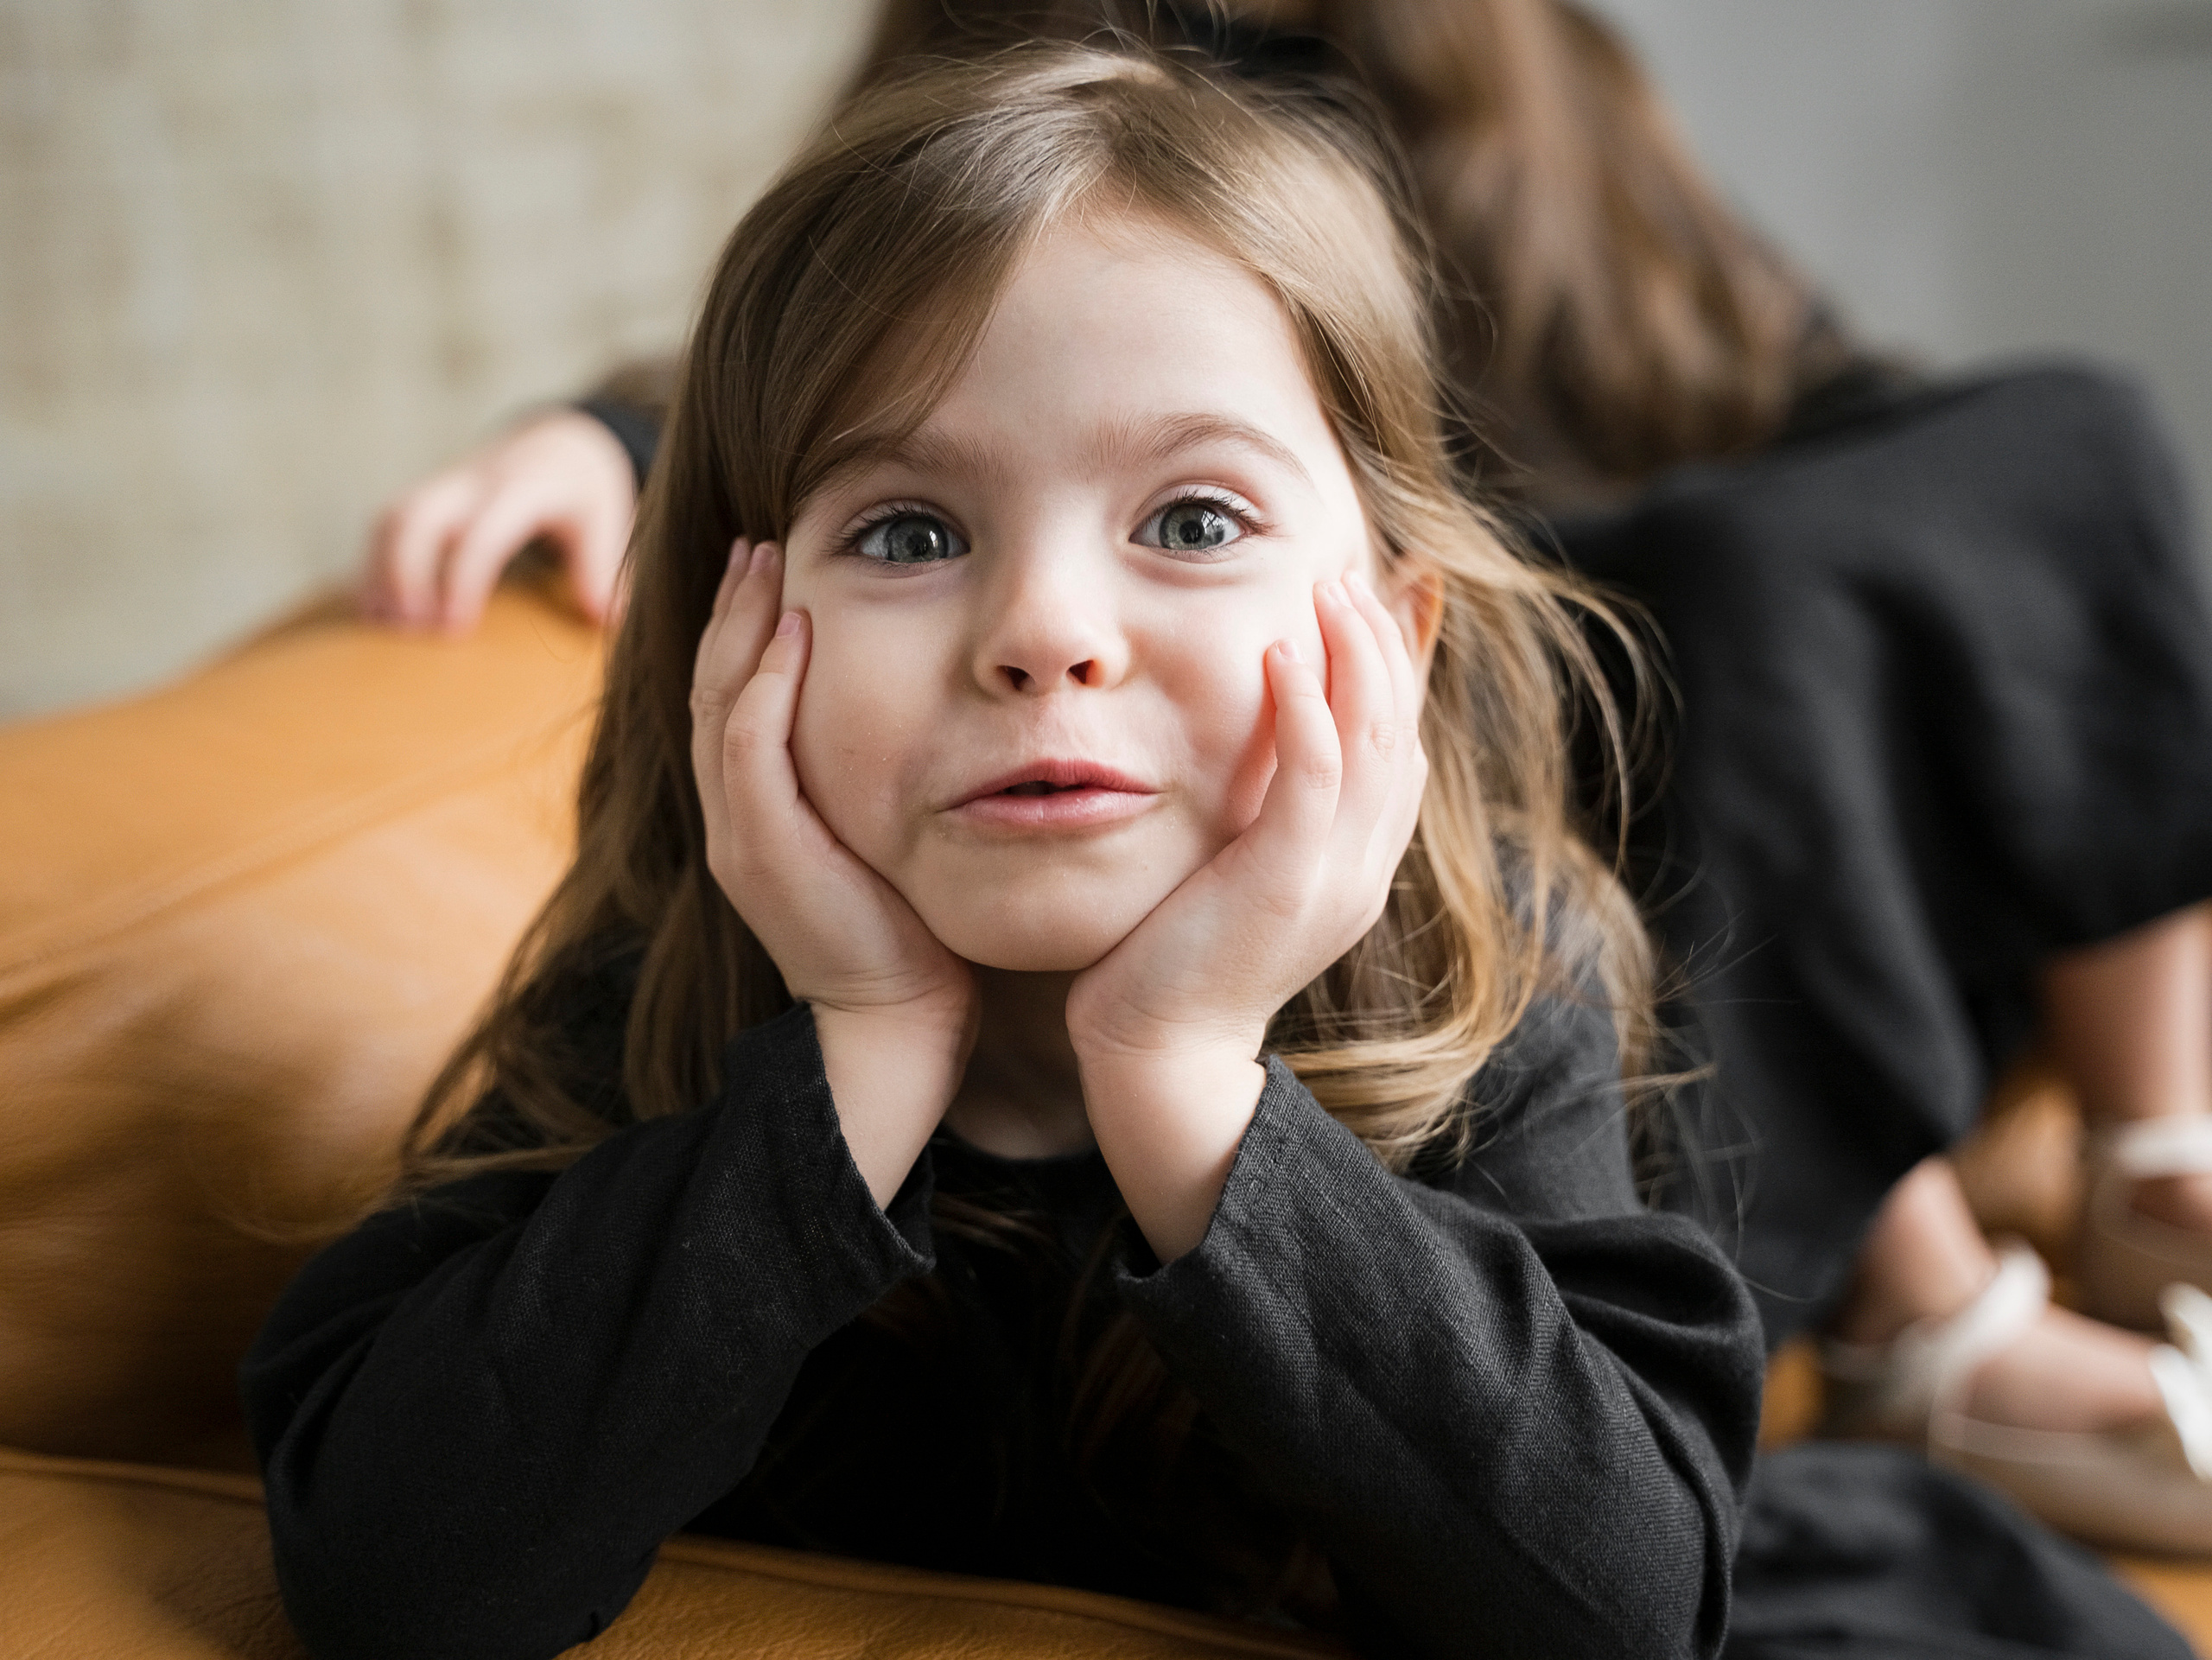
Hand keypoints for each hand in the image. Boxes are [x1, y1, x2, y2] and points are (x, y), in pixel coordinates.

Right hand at [360, 410, 634, 632]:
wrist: (560, 444)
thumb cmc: (584, 495)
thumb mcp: (607, 522)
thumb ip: (601, 568)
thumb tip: (605, 619)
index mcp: (523, 489)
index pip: (482, 531)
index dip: (462, 578)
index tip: (454, 628)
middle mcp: (474, 483)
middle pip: (418, 516)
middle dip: (404, 573)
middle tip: (412, 631)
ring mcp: (444, 487)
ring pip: (392, 519)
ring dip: (380, 572)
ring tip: (383, 627)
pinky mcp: (427, 499)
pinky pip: (386, 526)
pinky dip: (374, 566)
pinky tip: (378, 611)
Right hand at [690, 539, 975, 1201]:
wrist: (900, 1028)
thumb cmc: (917, 937)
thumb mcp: (893, 839)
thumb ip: (888, 781)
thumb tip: (934, 718)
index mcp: (758, 816)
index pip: (735, 701)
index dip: (746, 631)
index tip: (772, 566)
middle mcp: (734, 820)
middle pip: (713, 688)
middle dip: (732, 610)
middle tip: (755, 540)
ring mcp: (739, 835)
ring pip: (718, 705)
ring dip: (739, 628)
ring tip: (761, 561)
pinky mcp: (762, 851)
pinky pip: (748, 748)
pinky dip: (764, 685)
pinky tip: (791, 632)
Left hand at [1067, 571, 1428, 1256]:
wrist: (1158, 1052)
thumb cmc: (1176, 956)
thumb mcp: (1235, 867)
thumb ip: (1258, 807)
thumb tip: (1253, 743)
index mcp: (1356, 862)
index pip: (1401, 743)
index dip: (1399, 665)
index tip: (1374, 594)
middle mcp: (1363, 865)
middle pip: (1401, 728)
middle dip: (1383, 642)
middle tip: (1349, 571)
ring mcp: (1335, 876)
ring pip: (1371, 740)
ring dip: (1354, 654)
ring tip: (1326, 584)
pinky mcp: (1287, 883)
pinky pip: (1313, 777)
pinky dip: (1304, 708)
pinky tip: (1280, 650)